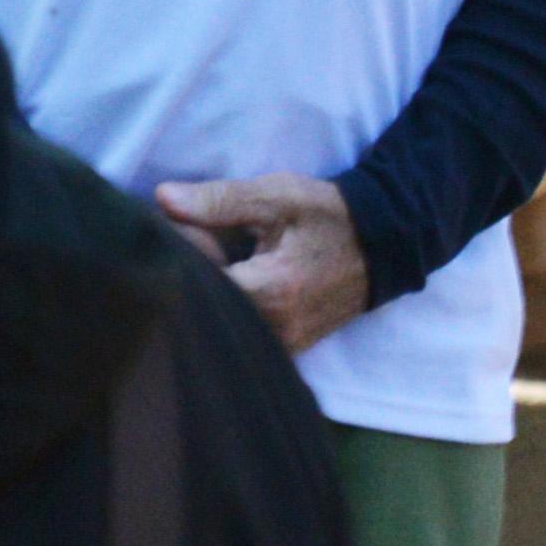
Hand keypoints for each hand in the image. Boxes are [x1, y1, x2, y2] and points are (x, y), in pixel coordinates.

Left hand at [155, 174, 371, 353]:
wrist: (383, 244)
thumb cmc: (326, 215)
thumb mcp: (274, 196)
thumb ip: (217, 200)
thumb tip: (162, 199)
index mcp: (270, 293)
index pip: (196, 281)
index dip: (186, 252)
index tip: (193, 227)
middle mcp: (275, 330)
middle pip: (206, 304)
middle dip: (196, 271)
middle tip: (212, 239)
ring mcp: (285, 346)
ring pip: (222, 319)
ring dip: (215, 287)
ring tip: (231, 256)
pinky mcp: (290, 349)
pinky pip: (243, 329)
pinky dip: (233, 303)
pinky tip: (242, 276)